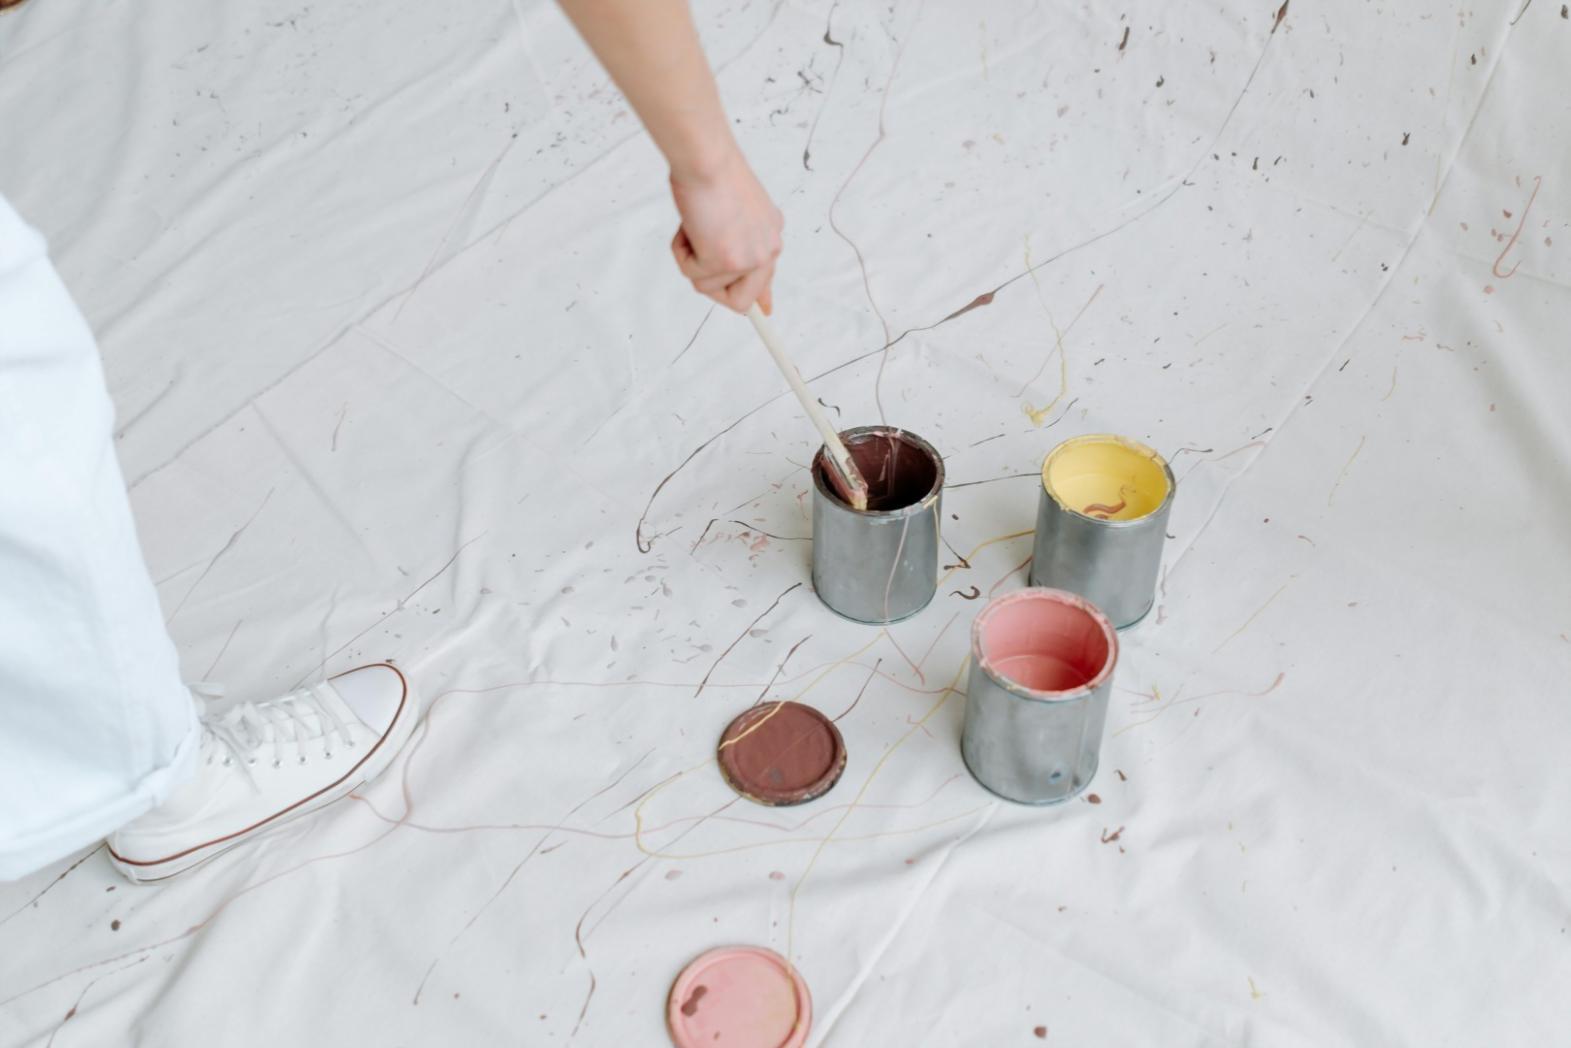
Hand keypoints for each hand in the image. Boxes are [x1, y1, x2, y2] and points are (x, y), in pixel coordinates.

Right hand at [669, 148, 782, 313]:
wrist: (706, 158)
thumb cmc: (712, 172)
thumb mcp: (734, 211)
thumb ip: (740, 241)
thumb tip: (736, 268)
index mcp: (771, 234)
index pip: (766, 278)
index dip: (759, 297)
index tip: (764, 311)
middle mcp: (768, 249)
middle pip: (742, 302)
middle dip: (713, 285)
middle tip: (697, 257)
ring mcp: (749, 258)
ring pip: (707, 287)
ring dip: (691, 259)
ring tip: (694, 225)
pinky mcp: (726, 261)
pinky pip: (693, 275)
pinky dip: (682, 253)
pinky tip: (689, 226)